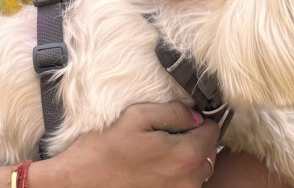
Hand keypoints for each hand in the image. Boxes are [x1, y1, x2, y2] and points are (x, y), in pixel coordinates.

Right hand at [43, 103, 218, 187]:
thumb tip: (196, 116)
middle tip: (168, 134)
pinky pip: (184, 185)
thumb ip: (174, 112)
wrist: (80, 183)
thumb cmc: (106, 148)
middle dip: (195, 140)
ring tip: (159, 152)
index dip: (199, 120)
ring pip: (199, 171)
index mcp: (185, 155)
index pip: (213, 130)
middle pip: (209, 152)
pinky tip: (154, 169)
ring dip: (187, 159)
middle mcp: (189, 180)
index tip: (182, 118)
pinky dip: (176, 175)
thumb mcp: (138, 116)